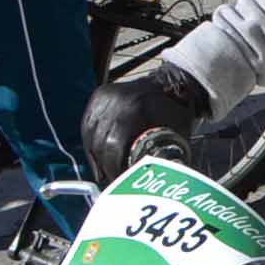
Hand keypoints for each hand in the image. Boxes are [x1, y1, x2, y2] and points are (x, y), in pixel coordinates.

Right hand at [80, 63, 210, 179]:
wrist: (170, 81)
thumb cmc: (176, 110)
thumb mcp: (177, 130)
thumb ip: (167, 155)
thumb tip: (159, 183)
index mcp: (135, 107)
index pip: (114, 145)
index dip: (115, 168)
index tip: (122, 183)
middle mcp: (114, 100)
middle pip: (100, 143)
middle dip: (106, 167)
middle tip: (114, 182)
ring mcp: (103, 97)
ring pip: (91, 136)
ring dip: (97, 159)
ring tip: (107, 174)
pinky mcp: (97, 97)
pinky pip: (87, 128)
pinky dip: (92, 146)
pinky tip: (99, 160)